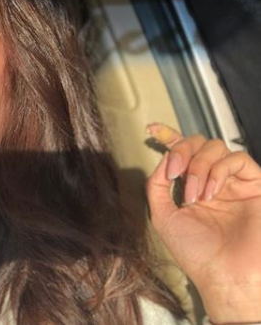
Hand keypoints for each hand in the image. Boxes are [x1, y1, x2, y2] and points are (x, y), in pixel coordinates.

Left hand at [146, 123, 260, 323]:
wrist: (223, 275)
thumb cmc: (195, 252)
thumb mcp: (164, 216)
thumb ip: (157, 186)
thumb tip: (162, 159)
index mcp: (192, 187)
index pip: (182, 154)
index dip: (169, 137)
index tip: (153, 129)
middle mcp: (212, 180)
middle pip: (198, 143)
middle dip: (182, 150)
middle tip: (175, 172)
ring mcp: (233, 182)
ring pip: (216, 147)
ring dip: (198, 166)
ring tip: (195, 195)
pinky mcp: (254, 185)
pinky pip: (238, 159)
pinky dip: (218, 170)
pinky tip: (211, 192)